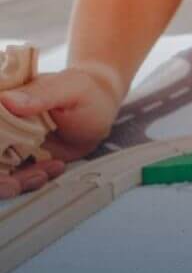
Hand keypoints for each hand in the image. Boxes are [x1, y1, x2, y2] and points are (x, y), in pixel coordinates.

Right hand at [0, 65, 122, 198]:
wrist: (100, 107)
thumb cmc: (84, 91)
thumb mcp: (69, 87)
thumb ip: (42, 93)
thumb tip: (8, 100)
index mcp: (1, 103)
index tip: (1, 169)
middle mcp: (0, 124)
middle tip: (15, 185)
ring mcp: (6, 143)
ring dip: (13, 182)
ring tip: (44, 172)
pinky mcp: (19, 160)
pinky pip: (13, 178)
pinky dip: (28, 181)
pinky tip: (54, 168)